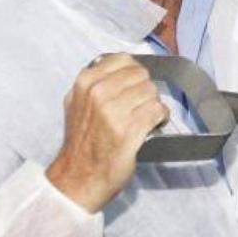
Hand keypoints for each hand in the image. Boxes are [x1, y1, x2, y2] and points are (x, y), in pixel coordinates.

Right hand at [46, 53, 170, 212]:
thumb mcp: (76, 103)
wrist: (79, 176)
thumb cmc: (81, 142)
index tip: (133, 88)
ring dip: (153, 105)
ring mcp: (114, 111)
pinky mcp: (130, 130)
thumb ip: (94, 82)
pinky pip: (158, 110)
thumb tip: (120, 66)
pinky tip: (152, 126)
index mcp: (86, 82)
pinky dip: (160, 118)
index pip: (124, 60)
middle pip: (141, 75)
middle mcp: (98, 93)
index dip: (134, 74)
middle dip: (145, 90)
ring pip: (152, 92)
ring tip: (145, 118)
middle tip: (140, 106)